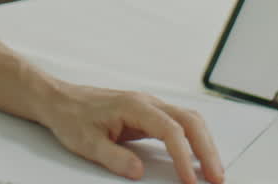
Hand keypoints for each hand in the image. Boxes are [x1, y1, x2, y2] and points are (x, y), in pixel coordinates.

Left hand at [40, 84, 223, 183]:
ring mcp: (150, 107)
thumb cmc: (72, 116)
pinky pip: (180, 124)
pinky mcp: (148, 114)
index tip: (190, 180)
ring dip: (205, 144)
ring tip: (213, 171)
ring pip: (189, 121)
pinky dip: (194, 141)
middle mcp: (147, 102)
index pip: (170, 130)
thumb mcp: (87, 142)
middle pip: (190, 122)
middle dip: (207, 150)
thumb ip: (113, 157)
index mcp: (134, 106)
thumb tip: (138, 172)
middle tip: (217, 178)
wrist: (60, 100)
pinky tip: (197, 157)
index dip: (184, 156)